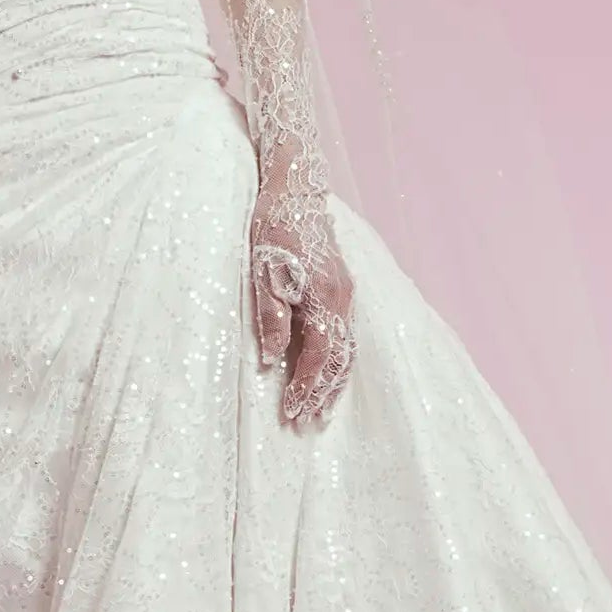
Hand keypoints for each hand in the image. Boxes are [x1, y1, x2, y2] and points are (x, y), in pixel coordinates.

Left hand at [249, 164, 354, 432]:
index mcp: (325, 298)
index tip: (290, 412)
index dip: (306, 387)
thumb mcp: (264, 273)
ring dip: (334, 382)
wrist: (296, 188)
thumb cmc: (274, 227)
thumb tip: (274, 361)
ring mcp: (346, 294)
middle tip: (307, 423)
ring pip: (348, 350)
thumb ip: (272, 319)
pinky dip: (338, 361)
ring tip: (321, 410)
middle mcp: (343, 299)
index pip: (320, 357)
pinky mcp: (342, 288)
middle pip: (340, 360)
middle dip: (323, 394)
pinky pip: (346, 335)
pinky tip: (329, 372)